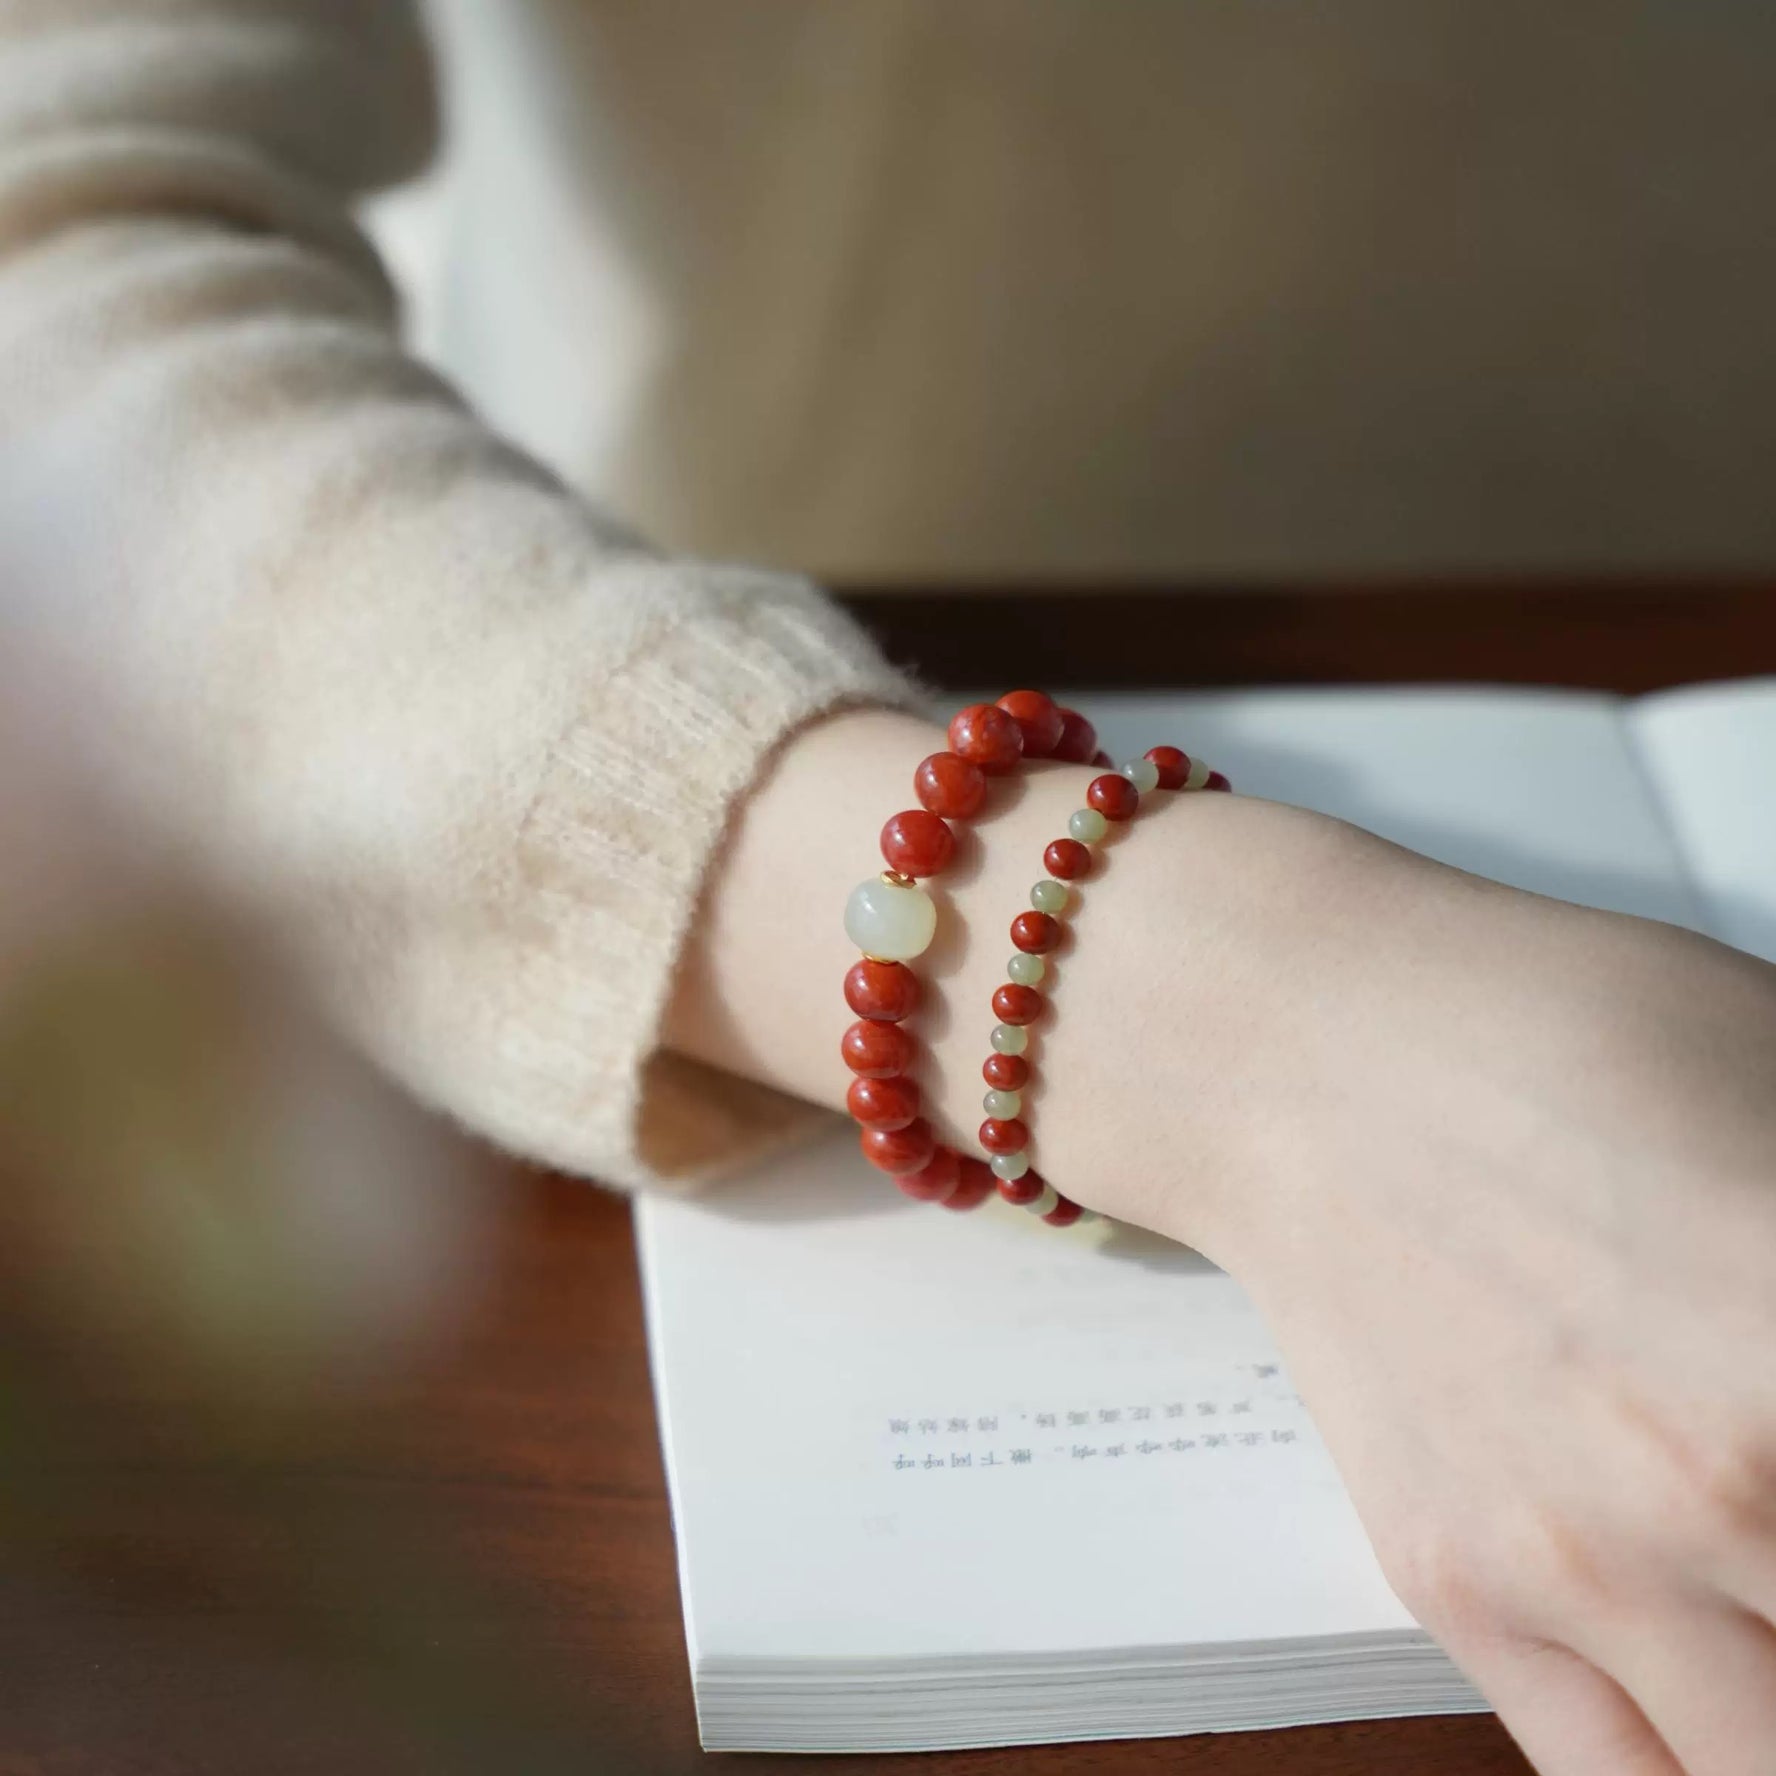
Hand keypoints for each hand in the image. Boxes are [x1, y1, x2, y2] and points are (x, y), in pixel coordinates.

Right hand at [671, 709, 1775, 1773]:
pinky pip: (1613, 1772)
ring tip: (1751, 1592)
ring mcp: (1573, 1567)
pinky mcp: (1457, 1588)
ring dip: (1775, 1689)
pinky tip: (1704, 1675)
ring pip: (1757, 1760)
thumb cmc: (1542, 1031)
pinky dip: (1685, 1750)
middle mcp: (1716, 1496)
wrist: (1297, 1055)